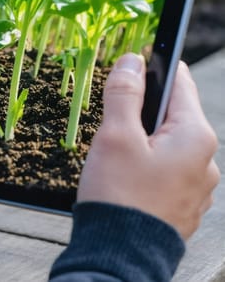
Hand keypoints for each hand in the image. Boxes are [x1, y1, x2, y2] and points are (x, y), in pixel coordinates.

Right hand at [77, 53, 219, 239]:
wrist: (120, 255)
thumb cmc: (119, 195)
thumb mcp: (115, 136)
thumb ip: (124, 94)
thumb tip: (131, 61)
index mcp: (195, 137)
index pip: (180, 83)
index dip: (154, 68)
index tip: (133, 61)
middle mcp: (206, 161)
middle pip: (172, 116)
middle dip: (141, 114)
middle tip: (110, 124)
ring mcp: (198, 187)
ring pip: (167, 147)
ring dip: (142, 144)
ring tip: (113, 159)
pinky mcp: (184, 207)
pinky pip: (166, 174)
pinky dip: (146, 170)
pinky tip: (124, 181)